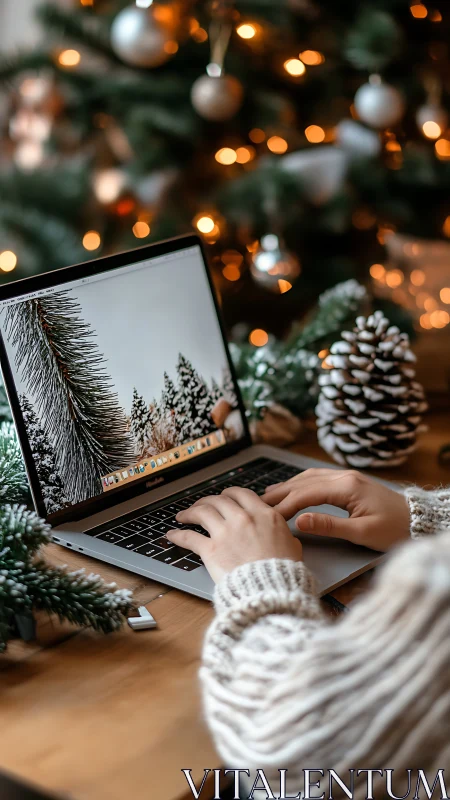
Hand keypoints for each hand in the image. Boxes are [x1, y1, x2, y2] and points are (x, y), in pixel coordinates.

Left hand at [165, 488, 302, 582]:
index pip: (241, 494)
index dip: (229, 494)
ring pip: (201, 512)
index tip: (224, 497)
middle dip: (207, 501)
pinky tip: (172, 535)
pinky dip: (178, 535)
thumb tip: (281, 533)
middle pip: (218, 500)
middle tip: (202, 505)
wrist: (272, 591)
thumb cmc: (284, 572)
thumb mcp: (292, 545)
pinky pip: (189, 537)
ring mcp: (225, 533)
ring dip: (190, 512)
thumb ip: (282, 533)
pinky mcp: (211, 550)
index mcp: (263, 514)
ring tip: (183, 516)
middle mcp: (242, 519)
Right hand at [264, 468, 410, 552]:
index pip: (305, 493)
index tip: (268, 516)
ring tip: (268, 496)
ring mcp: (347, 476)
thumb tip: (299, 521)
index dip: (284, 505)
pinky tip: (293, 489)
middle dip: (280, 493)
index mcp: (346, 487)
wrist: (418, 520)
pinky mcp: (350, 481)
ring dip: (288, 486)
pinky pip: (319, 478)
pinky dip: (301, 484)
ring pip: (310, 477)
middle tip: (257, 503)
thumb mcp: (362, 532)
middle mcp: (344, 476)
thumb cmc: (394, 529)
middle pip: (304, 482)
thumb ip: (329, 525)